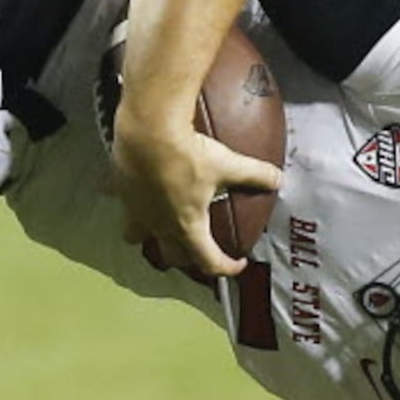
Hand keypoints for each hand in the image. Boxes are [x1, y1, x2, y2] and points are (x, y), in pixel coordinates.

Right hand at [112, 116, 279, 278]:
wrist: (148, 131)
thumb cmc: (188, 155)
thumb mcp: (228, 164)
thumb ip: (256, 175)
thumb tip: (279, 179)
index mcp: (187, 226)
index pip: (208, 261)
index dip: (227, 267)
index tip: (238, 263)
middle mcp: (159, 225)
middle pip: (170, 255)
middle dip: (186, 256)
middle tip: (198, 245)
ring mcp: (136, 210)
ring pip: (136, 237)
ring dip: (148, 236)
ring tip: (157, 224)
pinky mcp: (119, 191)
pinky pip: (121, 202)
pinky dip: (129, 201)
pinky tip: (135, 190)